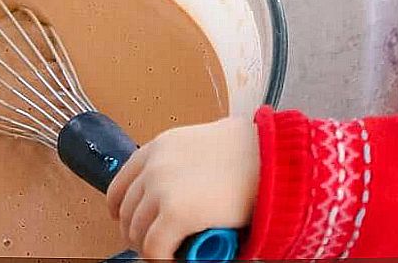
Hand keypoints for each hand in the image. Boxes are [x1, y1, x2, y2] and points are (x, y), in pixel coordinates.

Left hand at [107, 118, 259, 259]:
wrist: (277, 159)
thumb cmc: (255, 152)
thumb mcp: (207, 146)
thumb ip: (185, 162)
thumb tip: (181, 187)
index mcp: (161, 146)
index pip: (121, 184)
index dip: (124, 210)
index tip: (135, 222)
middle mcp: (155, 165)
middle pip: (127, 213)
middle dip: (140, 232)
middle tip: (160, 242)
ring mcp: (162, 188)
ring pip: (138, 234)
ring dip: (153, 247)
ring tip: (176, 249)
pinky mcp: (175, 213)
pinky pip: (154, 249)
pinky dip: (163, 259)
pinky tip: (180, 257)